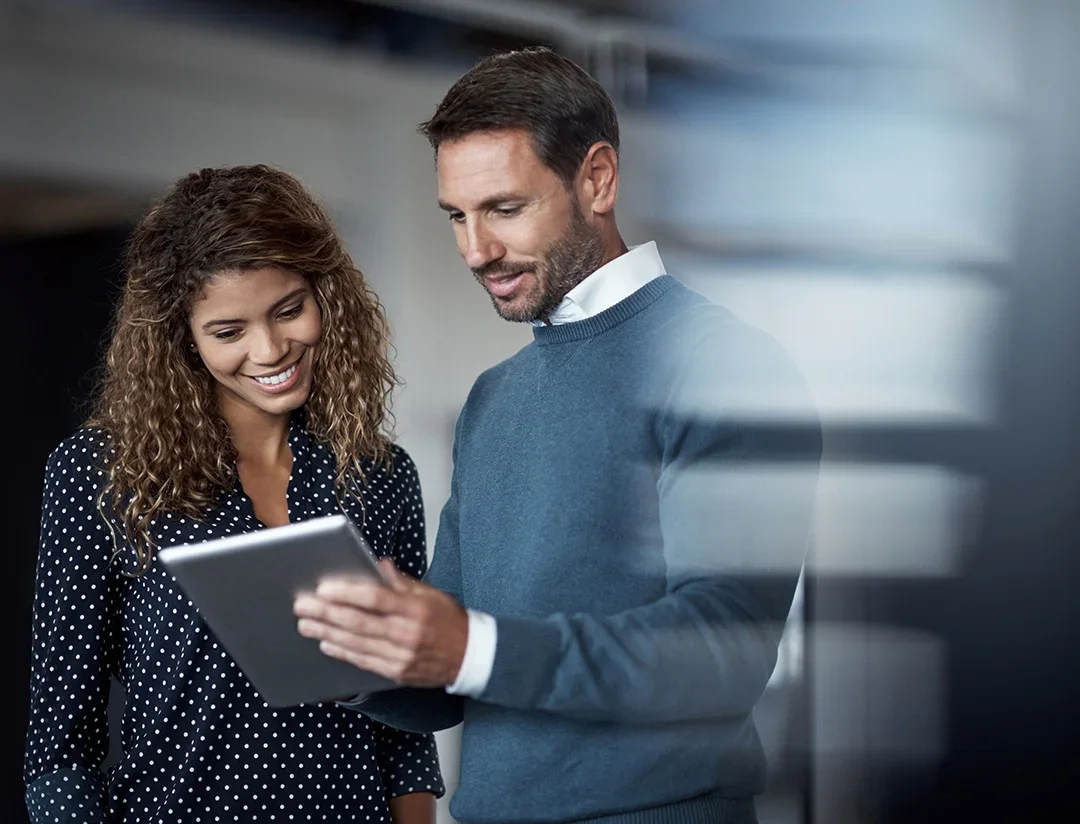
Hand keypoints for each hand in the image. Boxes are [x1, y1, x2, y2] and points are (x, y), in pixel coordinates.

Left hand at [294, 558, 468, 687]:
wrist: (470, 657)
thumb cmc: (449, 621)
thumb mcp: (431, 594)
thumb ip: (401, 582)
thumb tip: (378, 565)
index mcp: (416, 608)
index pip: (375, 598)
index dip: (347, 593)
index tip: (324, 588)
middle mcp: (407, 633)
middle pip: (358, 622)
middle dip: (326, 613)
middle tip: (303, 605)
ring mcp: (401, 656)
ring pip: (356, 643)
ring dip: (327, 633)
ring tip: (306, 624)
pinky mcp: (396, 672)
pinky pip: (363, 661)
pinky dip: (342, 652)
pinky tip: (327, 643)